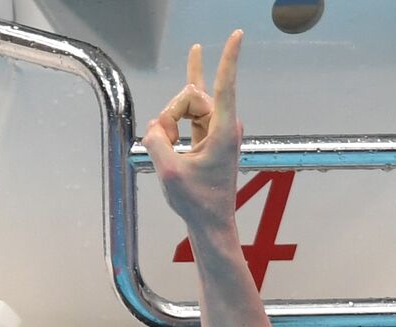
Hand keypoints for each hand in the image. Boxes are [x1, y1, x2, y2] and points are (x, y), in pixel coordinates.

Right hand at [143, 31, 243, 231]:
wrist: (210, 222)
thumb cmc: (196, 202)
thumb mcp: (168, 171)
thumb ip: (156, 139)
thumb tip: (157, 125)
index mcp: (222, 131)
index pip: (224, 85)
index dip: (229, 58)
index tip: (238, 33)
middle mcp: (224, 124)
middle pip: (189, 95)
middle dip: (171, 114)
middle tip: (166, 144)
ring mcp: (218, 126)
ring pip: (184, 104)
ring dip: (170, 122)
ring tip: (171, 147)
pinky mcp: (210, 130)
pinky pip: (191, 104)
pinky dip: (178, 105)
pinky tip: (196, 54)